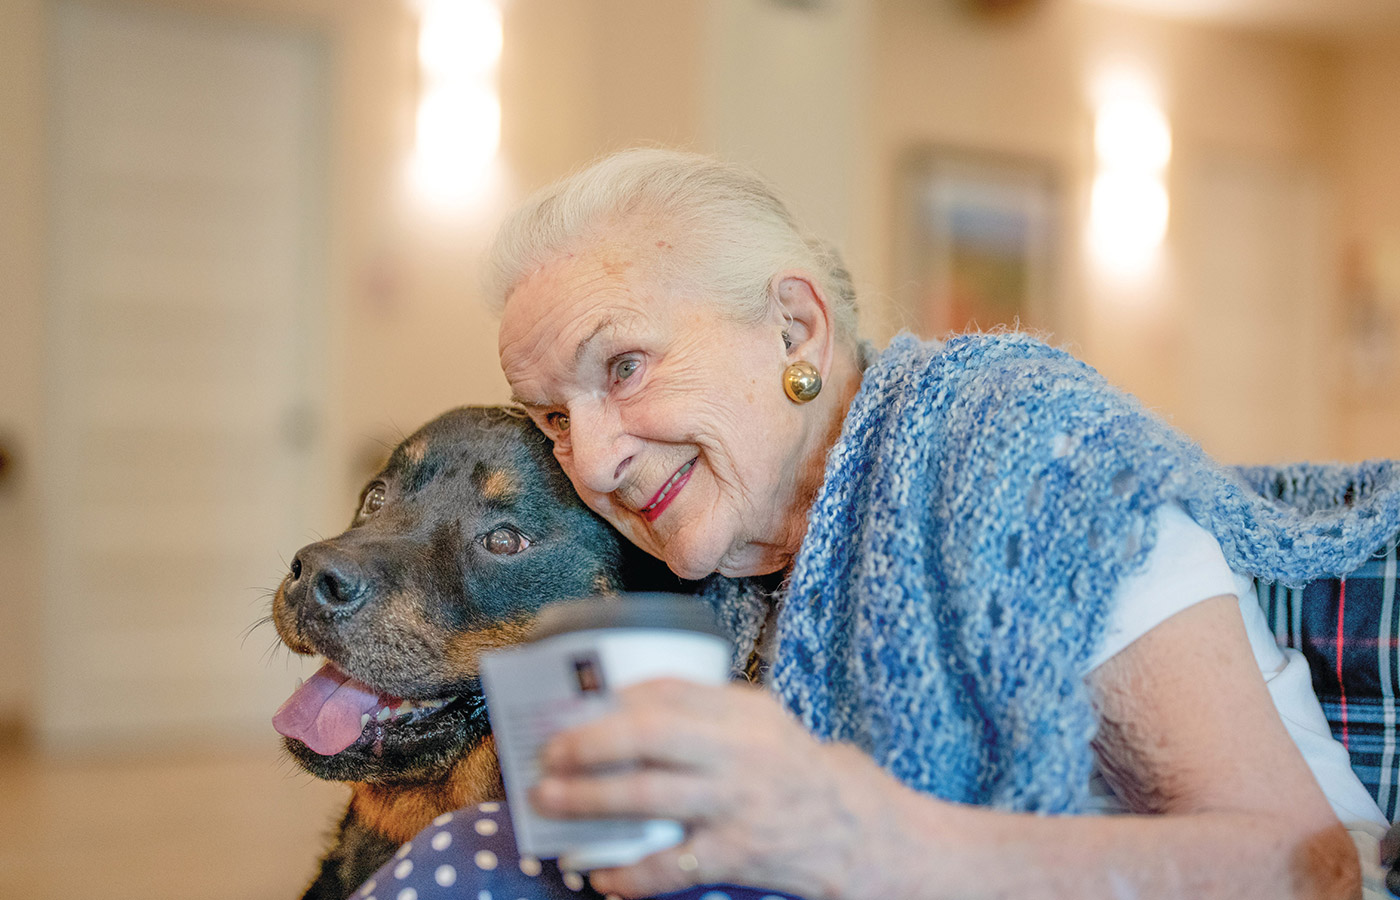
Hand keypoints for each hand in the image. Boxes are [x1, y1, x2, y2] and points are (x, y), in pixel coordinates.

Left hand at [530, 678, 902, 898]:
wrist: (853, 830)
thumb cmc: (791, 769)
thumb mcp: (759, 721)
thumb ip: (704, 707)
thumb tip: (624, 701)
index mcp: (741, 713)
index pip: (667, 691)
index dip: (612, 698)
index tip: (573, 706)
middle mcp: (737, 753)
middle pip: (648, 737)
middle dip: (588, 743)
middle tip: (550, 752)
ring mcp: (735, 805)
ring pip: (647, 799)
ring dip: (588, 801)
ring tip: (551, 802)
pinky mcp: (735, 854)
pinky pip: (669, 865)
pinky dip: (629, 874)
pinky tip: (602, 875)